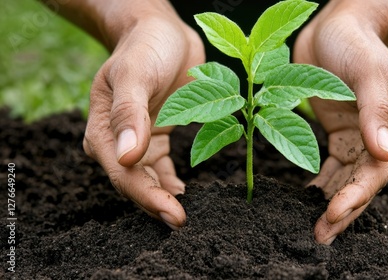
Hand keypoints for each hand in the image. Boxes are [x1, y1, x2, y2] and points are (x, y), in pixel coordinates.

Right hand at [82, 3, 204, 228]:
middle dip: (157, 205)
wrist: (160, 33)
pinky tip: (184, 193)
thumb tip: (127, 156)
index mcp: (103, 131)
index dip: (147, 197)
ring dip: (165, 198)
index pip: (124, 175)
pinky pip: (164, 169)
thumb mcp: (135, 75)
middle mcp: (118, 143)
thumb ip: (130, 114)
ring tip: (185, 216)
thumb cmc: (144, 49)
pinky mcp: (158, 137)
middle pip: (136, 184)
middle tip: (182, 224)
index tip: (173, 214)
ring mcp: (140, 142)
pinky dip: (172, 183)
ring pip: (150, 181)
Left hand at [294, 1, 387, 243]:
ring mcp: (355, 138)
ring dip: (331, 205)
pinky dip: (320, 186)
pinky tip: (307, 201)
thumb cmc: (355, 43)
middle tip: (320, 236)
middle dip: (343, 211)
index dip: (356, 194)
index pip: (376, 170)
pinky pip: (330, 168)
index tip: (332, 213)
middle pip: (361, 183)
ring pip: (345, 181)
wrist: (335, 27)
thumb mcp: (368, 71)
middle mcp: (375, 138)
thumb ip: (375, 110)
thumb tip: (386, 152)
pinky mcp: (336, 135)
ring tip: (315, 230)